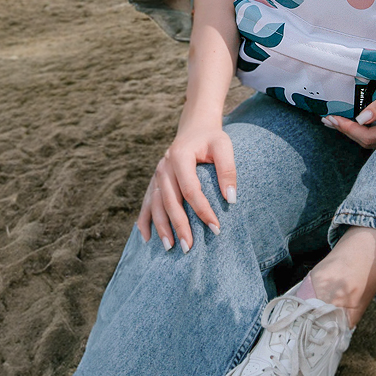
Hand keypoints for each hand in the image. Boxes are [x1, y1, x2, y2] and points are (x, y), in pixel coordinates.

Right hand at [136, 118, 236, 251]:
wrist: (194, 128)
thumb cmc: (211, 138)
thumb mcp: (224, 147)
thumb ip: (228, 170)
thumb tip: (231, 199)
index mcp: (180, 156)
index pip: (191, 189)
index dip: (203, 210)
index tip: (216, 228)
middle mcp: (164, 166)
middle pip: (170, 201)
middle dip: (179, 225)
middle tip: (188, 248)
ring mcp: (157, 174)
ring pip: (156, 205)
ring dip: (161, 227)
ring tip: (169, 247)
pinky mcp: (155, 181)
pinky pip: (147, 203)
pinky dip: (144, 220)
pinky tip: (146, 237)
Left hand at [321, 62, 375, 148]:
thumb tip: (361, 119)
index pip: (371, 136)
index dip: (350, 130)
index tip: (333, 119)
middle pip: (367, 141)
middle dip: (346, 131)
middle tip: (327, 120)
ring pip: (369, 139)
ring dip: (350, 130)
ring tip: (332, 121)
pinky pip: (372, 132)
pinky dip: (357, 127)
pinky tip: (348, 120)